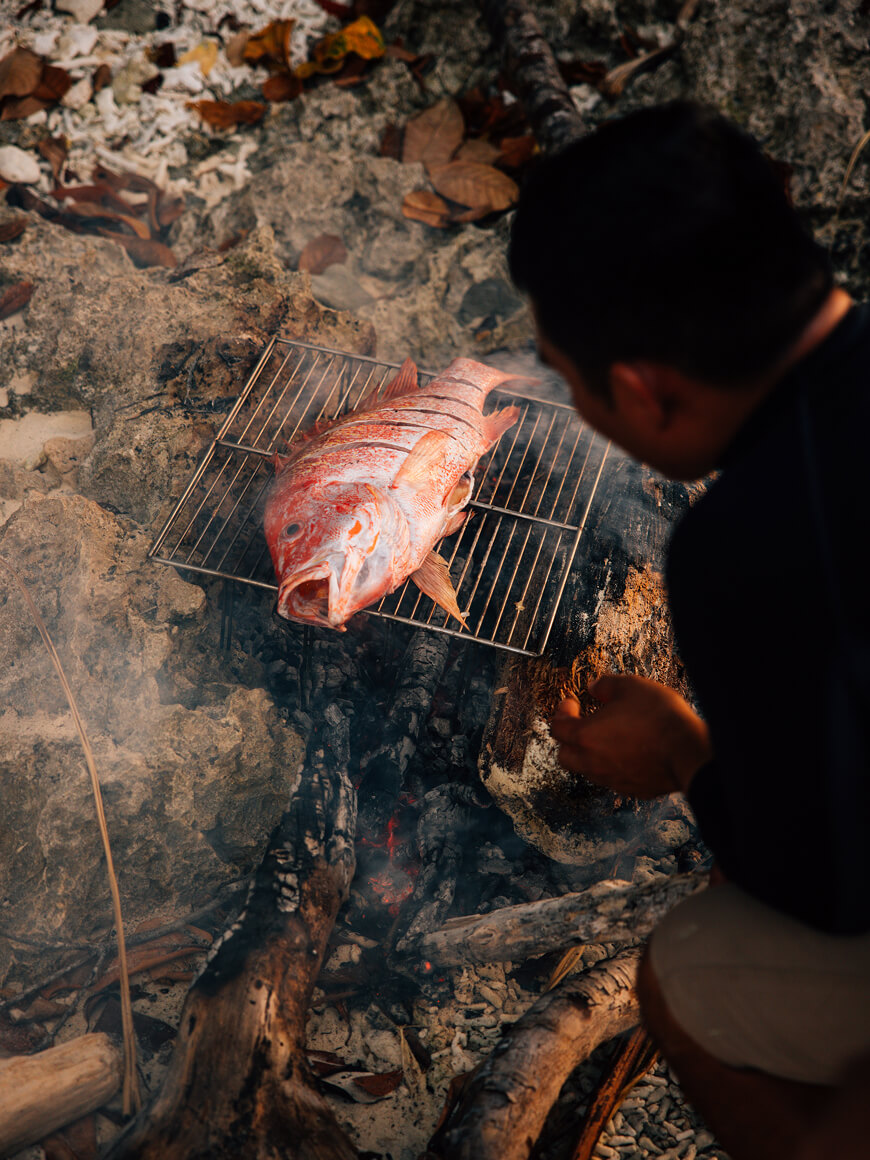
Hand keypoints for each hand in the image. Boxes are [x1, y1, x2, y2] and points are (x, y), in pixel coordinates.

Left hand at [550, 673, 711, 798]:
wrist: (688, 750)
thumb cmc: (659, 718)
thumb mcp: (630, 686)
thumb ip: (605, 685)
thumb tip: (595, 687)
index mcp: (585, 736)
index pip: (557, 727)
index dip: (562, 711)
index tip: (571, 703)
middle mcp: (592, 762)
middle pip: (564, 755)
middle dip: (568, 739)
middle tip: (581, 723)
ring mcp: (611, 779)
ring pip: (587, 769)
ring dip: (590, 754)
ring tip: (607, 737)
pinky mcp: (630, 789)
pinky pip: (612, 778)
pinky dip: (612, 766)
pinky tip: (627, 752)